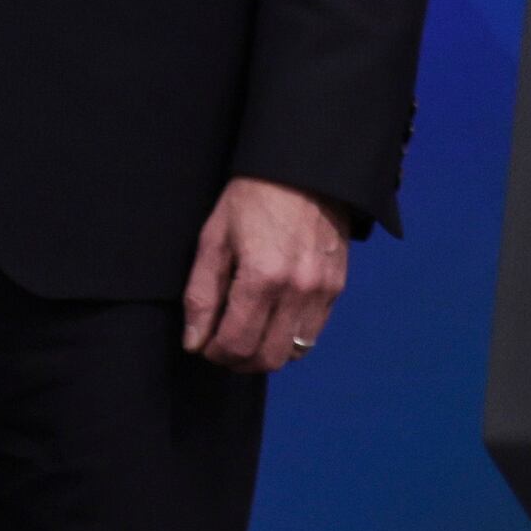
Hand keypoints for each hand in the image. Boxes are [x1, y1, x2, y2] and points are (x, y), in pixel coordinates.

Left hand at [180, 176, 348, 372]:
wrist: (304, 169)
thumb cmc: (252, 198)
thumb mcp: (214, 238)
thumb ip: (201, 294)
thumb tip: (194, 341)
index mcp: (262, 277)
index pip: (236, 345)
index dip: (214, 353)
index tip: (204, 344)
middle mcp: (297, 291)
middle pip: (266, 359)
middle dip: (238, 360)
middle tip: (222, 343)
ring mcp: (321, 291)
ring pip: (292, 353)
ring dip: (265, 353)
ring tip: (248, 332)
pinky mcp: (336, 288)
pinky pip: (312, 334)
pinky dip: (289, 338)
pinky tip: (273, 318)